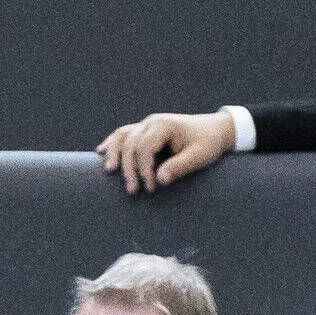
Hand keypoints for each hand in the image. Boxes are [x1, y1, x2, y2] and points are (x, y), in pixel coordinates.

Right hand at [98, 108, 237, 194]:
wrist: (215, 129)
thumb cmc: (208, 143)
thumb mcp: (200, 156)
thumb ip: (180, 166)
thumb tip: (160, 179)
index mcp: (164, 125)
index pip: (144, 147)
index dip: (144, 169)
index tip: (151, 188)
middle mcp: (152, 122)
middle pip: (130, 144)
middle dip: (129, 169)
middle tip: (133, 192)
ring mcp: (146, 125)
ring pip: (122, 136)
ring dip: (114, 154)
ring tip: (110, 172)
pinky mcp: (144, 130)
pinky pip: (123, 134)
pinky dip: (112, 143)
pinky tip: (100, 152)